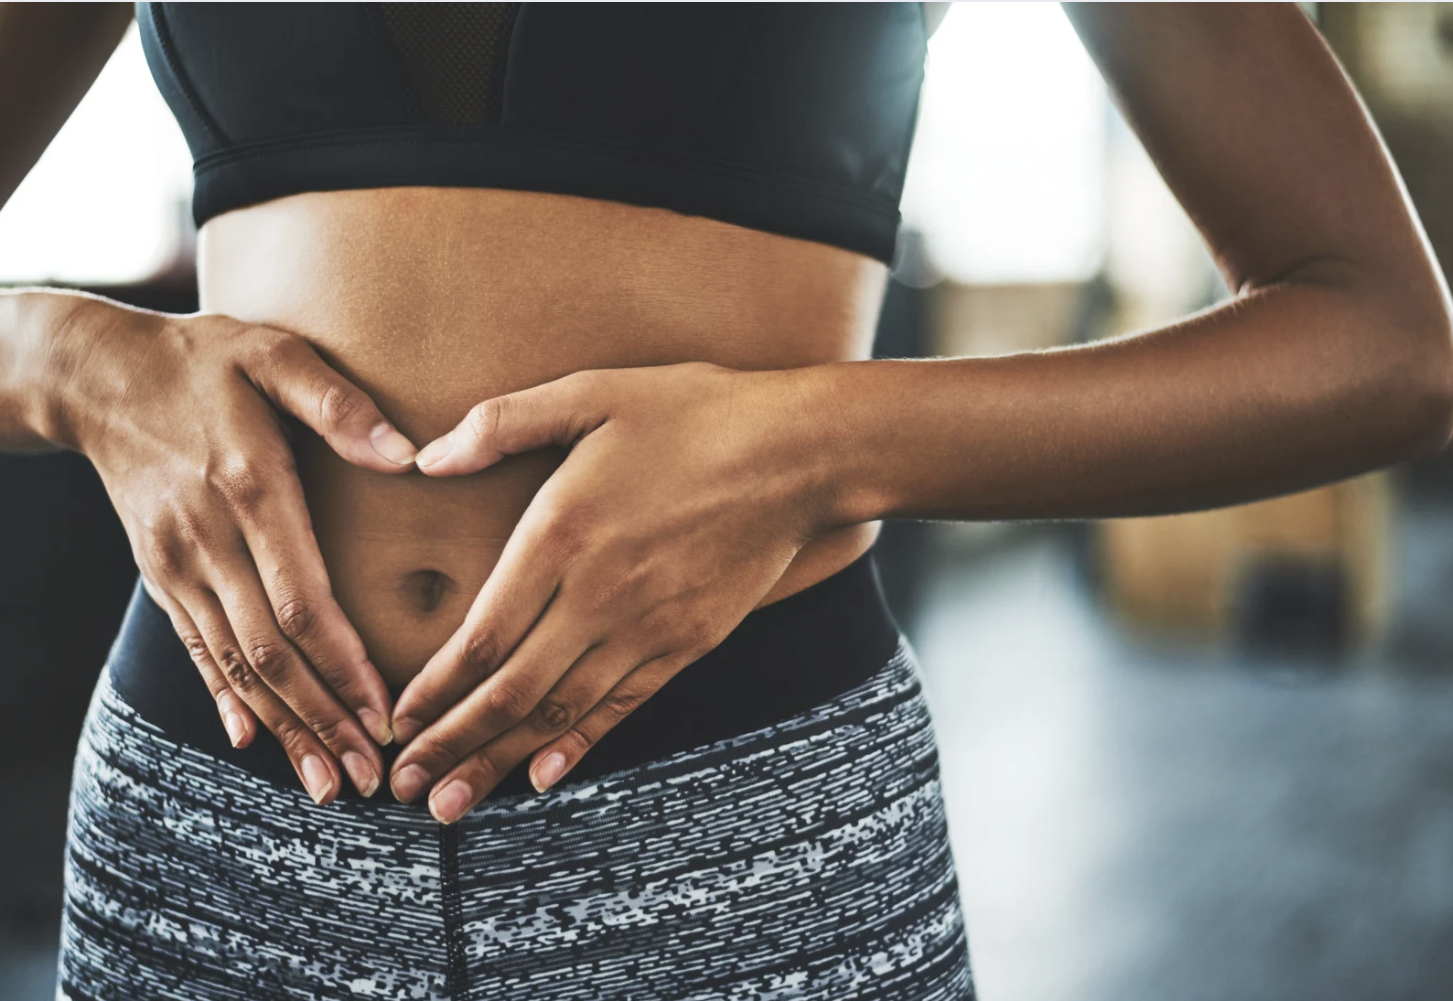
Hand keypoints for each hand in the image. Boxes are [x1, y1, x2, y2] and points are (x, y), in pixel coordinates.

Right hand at [54, 296, 416, 803]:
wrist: (96, 375)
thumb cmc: (204, 359)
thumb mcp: (274, 355)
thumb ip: (340, 405)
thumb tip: (409, 455)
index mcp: (249, 491)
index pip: (302, 602)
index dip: (344, 667)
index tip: (385, 716)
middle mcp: (209, 541)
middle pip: (271, 653)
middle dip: (323, 722)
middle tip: (369, 781)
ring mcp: (178, 564)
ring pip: (236, 665)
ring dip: (284, 728)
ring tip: (328, 784)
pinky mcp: (161, 574)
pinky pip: (196, 647)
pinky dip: (226, 696)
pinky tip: (253, 739)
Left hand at [386, 361, 842, 820]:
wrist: (799, 453)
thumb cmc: (693, 412)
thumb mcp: (592, 393)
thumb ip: (502, 423)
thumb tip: (426, 459)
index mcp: (562, 535)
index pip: (482, 636)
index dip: (432, 690)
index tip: (395, 723)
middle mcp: (598, 595)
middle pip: (510, 692)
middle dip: (450, 745)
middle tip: (404, 789)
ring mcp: (647, 627)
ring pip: (561, 712)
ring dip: (500, 761)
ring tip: (453, 806)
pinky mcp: (688, 642)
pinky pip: (622, 706)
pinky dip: (578, 745)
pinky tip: (543, 775)